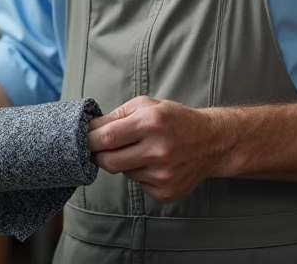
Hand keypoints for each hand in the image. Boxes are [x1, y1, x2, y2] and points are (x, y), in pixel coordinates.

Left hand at [87, 96, 221, 202]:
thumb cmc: (174, 119)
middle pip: (108, 162)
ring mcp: (163, 174)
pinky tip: (154, 163)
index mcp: (151, 123)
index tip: (84, 138)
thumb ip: (116, 116)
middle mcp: (158, 150)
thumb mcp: (147, 105)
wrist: (212, 141)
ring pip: (123, 173)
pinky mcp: (167, 191)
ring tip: (140, 150)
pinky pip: (138, 185)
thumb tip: (88, 129)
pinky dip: (139, 174)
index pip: (106, 138)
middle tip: (101, 148)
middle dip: (99, 155)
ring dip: (123, 163)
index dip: (89, 140)